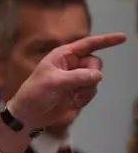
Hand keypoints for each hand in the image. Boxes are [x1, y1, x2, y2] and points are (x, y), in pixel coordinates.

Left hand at [8, 33, 125, 129]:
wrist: (29, 115)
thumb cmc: (35, 93)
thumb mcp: (54, 82)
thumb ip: (77, 77)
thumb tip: (98, 75)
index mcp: (63, 55)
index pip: (88, 44)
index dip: (106, 40)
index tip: (123, 37)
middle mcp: (71, 65)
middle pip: (96, 64)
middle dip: (90, 75)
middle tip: (75, 85)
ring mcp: (75, 79)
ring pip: (96, 79)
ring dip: (86, 90)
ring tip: (70, 96)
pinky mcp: (78, 92)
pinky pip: (92, 92)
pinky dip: (84, 98)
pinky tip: (71, 102)